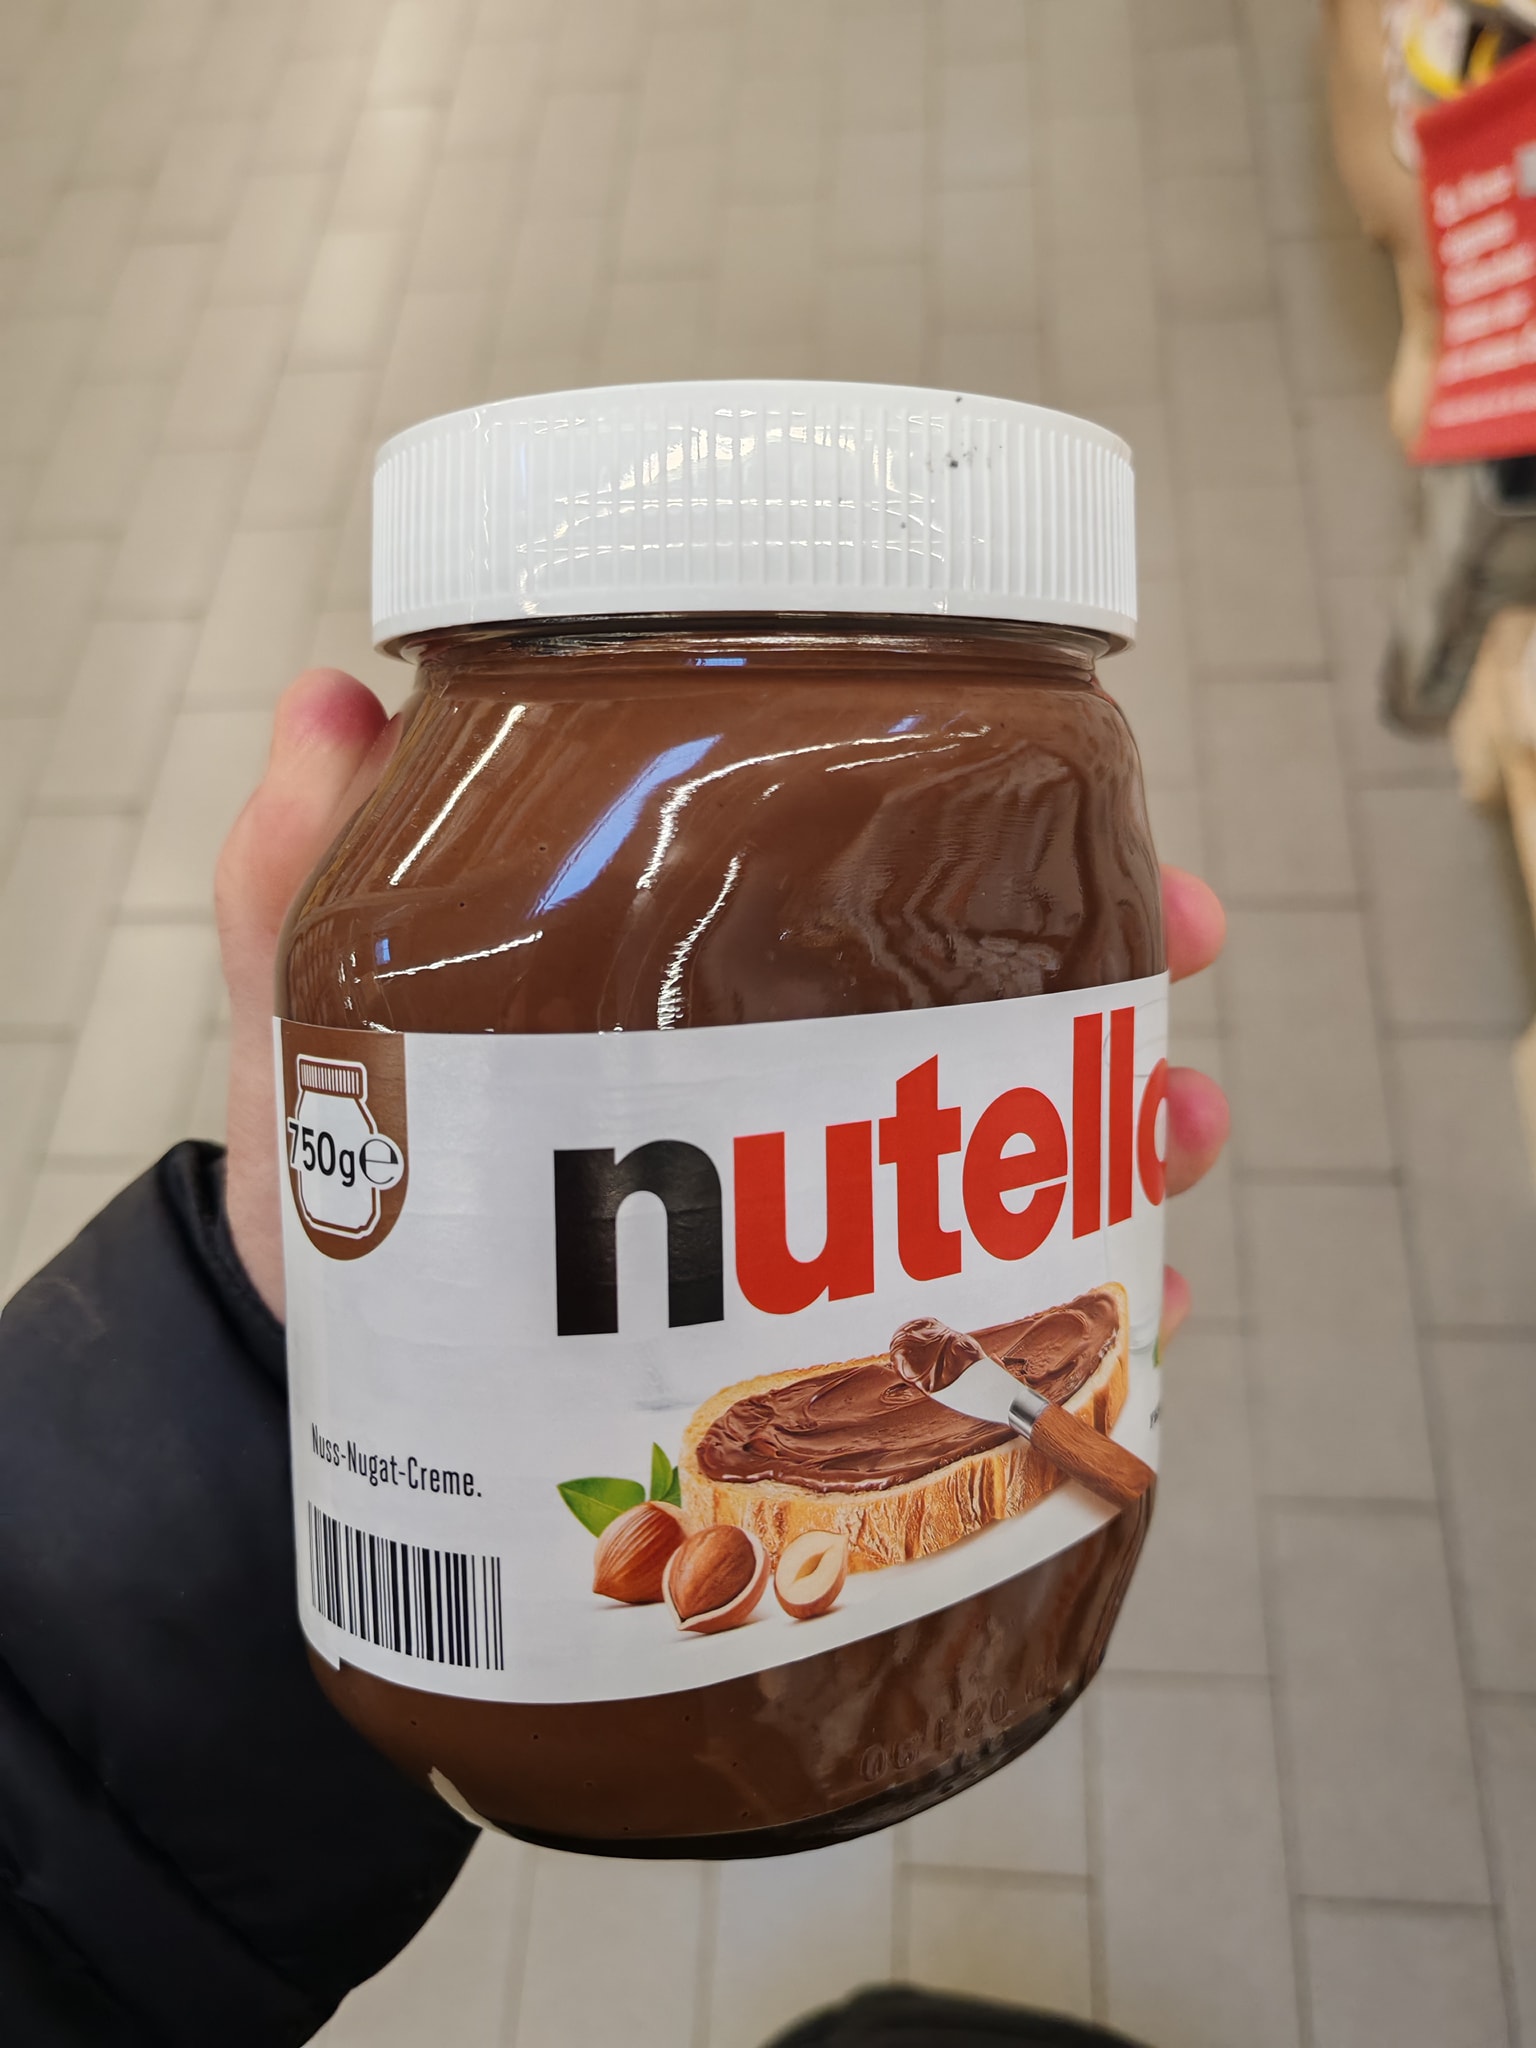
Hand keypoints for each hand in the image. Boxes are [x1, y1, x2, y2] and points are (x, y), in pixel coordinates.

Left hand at [216, 671, 1229, 1332]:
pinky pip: (978, 1316)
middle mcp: (774, 1072)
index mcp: (686, 971)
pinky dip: (1064, 1317)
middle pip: (977, 994)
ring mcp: (815, 1214)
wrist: (357, 1377)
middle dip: (1099, 964)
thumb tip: (325, 704)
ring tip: (1174, 1141)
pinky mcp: (820, 1341)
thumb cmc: (348, 1189)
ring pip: (1011, 1151)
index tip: (1090, 805)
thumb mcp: (320, 1032)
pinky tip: (1130, 1328)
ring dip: (1117, 1133)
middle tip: (1175, 948)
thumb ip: (297, 887)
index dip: (987, 826)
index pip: (857, 865)